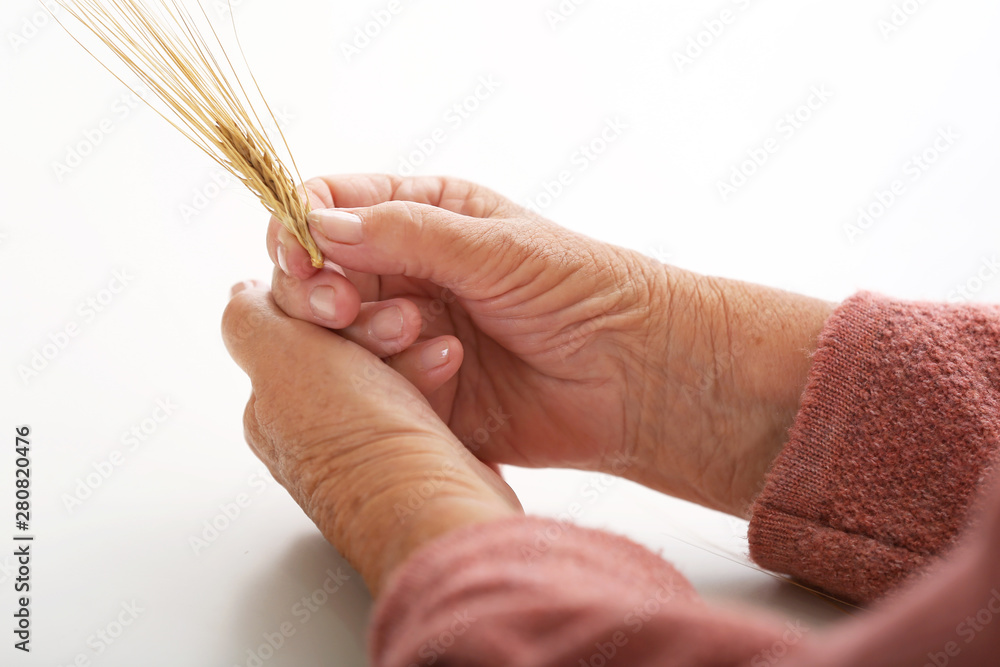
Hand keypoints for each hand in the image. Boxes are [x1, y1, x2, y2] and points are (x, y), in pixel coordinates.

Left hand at [221, 282, 520, 594]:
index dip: (325, 300)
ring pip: (391, 362)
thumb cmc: (359, 441)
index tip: (348, 304)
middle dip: (379, 324)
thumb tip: (240, 298)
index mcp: (274, 404)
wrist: (433, 506)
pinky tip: (452, 368)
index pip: (293, 323)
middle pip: (345, 341)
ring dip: (416, 347)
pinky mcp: (418, 448)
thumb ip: (250, 322)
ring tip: (440, 354)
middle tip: (404, 327)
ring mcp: (369, 438)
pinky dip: (439, 373)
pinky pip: (428, 390)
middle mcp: (316, 424)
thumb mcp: (280, 361)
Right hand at [268, 175, 833, 514]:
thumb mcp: (495, 247)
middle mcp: (408, 273)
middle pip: (318, 275)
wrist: (636, 375)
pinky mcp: (419, 391)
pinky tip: (446, 367)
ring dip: (362, 334)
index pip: (333, 207)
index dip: (302, 226)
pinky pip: (371, 386)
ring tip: (419, 334)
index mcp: (424, 216)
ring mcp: (409, 333)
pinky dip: (392, 379)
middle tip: (341, 307)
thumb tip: (319, 223)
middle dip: (318, 290)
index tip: (299, 252)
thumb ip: (405, 233)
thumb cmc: (582, 289)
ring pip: (334, 335)